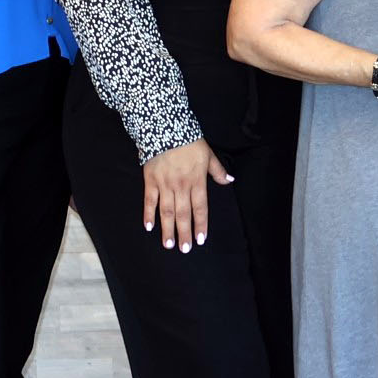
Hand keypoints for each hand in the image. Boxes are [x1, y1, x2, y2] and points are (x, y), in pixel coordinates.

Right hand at [141, 138, 231, 253]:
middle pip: (184, 214)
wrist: (166, 128)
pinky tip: (149, 226)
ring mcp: (165, 184)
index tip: (201, 240)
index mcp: (197, 181)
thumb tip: (229, 181)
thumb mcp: (208, 154)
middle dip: (184, 233)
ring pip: (167, 211)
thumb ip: (218, 171)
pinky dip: (148, 214)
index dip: (201, 225)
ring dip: (168, 229)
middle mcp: (181, 186)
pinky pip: (149, 200)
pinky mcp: (150, 180)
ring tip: (168, 244)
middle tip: (184, 249)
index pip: (200, 208)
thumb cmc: (190, 142)